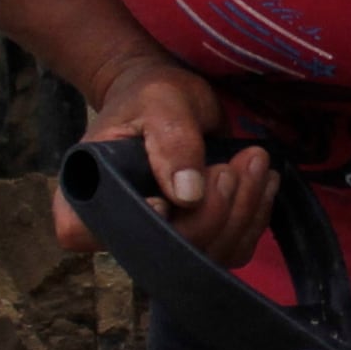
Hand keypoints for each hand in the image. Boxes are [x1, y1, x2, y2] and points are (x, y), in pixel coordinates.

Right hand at [54, 51, 276, 264]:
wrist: (171, 102)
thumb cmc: (153, 96)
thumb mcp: (161, 102)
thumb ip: (172, 142)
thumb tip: (188, 195)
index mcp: (87, 191)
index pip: (87, 233)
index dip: (133, 227)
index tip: (169, 199)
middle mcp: (119, 227)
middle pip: (168, 250)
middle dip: (215, 210)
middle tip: (236, 164)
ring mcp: (163, 239)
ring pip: (208, 253)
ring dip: (244, 211)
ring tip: (255, 162)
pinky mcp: (200, 239)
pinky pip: (233, 248)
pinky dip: (255, 217)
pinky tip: (263, 182)